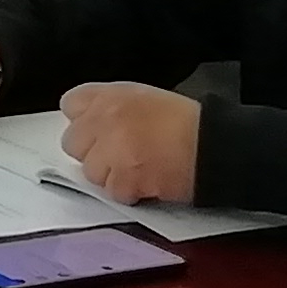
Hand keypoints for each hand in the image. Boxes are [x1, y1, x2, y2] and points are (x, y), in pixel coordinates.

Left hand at [60, 83, 200, 204]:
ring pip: (91, 171)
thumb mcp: (144, 98)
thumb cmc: (188, 123)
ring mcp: (114, 148)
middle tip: (118, 155)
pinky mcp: (126, 176)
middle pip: (73, 142)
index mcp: (112, 95)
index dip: (84, 122)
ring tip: (139, 168)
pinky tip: (148, 181)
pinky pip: (113, 191)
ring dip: (111, 175)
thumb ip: (111, 106)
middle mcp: (106, 118)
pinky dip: (129, 192)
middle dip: (93, 152)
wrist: (215, 145)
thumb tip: (91, 124)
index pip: (71, 105)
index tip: (95, 132)